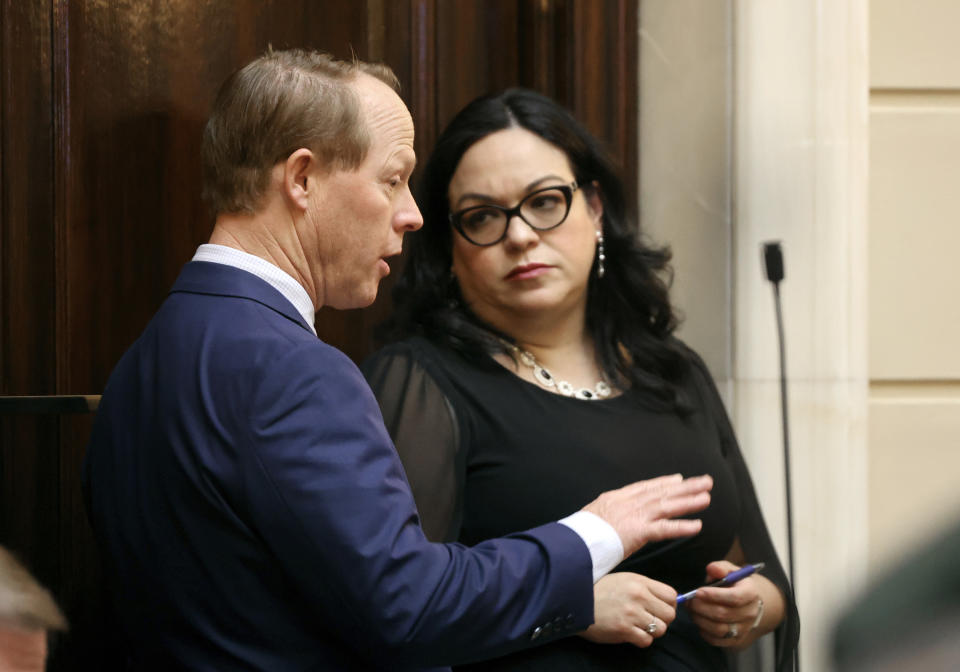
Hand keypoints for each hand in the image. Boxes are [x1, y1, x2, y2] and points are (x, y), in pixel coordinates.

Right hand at [580, 573, 676, 646]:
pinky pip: (646, 640)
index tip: (660, 608)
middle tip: (650, 619)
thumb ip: (645, 588)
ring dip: (652, 631)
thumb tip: (666, 601)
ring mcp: (632, 613)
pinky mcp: (624, 629)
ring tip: (639, 627)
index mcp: (640, 581)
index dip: (668, 604)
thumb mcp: (623, 579)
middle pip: (670, 614)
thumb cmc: (599, 590)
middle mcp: (638, 596)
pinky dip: (641, 640)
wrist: (575, 600)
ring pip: (661, 629)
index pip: (671, 595)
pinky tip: (631, 633)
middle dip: (663, 619)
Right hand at [582, 474, 711, 555]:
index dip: (663, 483)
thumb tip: (609, 518)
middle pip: (661, 492)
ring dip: (688, 501)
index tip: (678, 479)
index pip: (644, 487)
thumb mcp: (591, 516)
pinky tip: (697, 526)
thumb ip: (605, 515)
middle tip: (705, 481)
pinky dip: (681, 527)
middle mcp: (628, 503)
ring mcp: (633, 516)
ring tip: (707, 497)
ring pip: (666, 505)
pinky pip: (664, 529)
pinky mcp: (638, 532)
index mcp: (616, 498)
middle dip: (684, 487)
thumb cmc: (578, 534)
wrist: (573, 541)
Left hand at [687, 560, 764, 647]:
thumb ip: (720, 568)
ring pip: (718, 629)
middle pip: (723, 614)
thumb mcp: (729, 570)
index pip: (735, 597)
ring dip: (700, 619)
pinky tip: (699, 619)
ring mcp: (744, 629)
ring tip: (692, 609)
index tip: (698, 591)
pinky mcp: (735, 640)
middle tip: (689, 600)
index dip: (714, 595)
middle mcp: (750, 613)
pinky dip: (703, 631)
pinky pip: (716, 640)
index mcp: (751, 593)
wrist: (748, 603)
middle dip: (701, 607)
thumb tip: (712, 569)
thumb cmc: (734, 584)